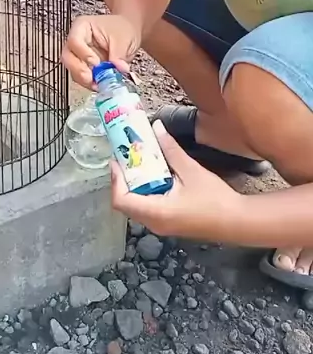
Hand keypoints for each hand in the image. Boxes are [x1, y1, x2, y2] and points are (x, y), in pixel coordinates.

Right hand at [62, 14, 139, 87]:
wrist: (128, 33)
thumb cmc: (123, 29)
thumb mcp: (123, 39)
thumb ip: (119, 55)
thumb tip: (119, 69)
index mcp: (82, 27)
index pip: (75, 40)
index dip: (83, 54)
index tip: (96, 63)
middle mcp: (76, 41)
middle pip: (68, 57)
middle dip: (79, 70)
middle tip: (91, 78)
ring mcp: (79, 55)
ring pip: (73, 70)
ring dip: (84, 80)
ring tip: (99, 84)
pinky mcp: (84, 67)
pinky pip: (81, 77)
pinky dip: (90, 83)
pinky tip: (100, 85)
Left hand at [111, 121, 243, 243]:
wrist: (237, 222)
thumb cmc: (215, 200)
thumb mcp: (190, 170)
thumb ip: (170, 149)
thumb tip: (156, 127)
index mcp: (156, 213)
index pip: (122, 200)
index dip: (115, 179)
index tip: (117, 159)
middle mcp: (154, 223)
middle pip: (127, 202)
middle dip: (123, 179)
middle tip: (127, 156)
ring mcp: (162, 226)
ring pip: (137, 205)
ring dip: (135, 184)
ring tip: (139, 162)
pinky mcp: (170, 224)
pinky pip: (149, 207)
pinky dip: (146, 191)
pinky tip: (155, 175)